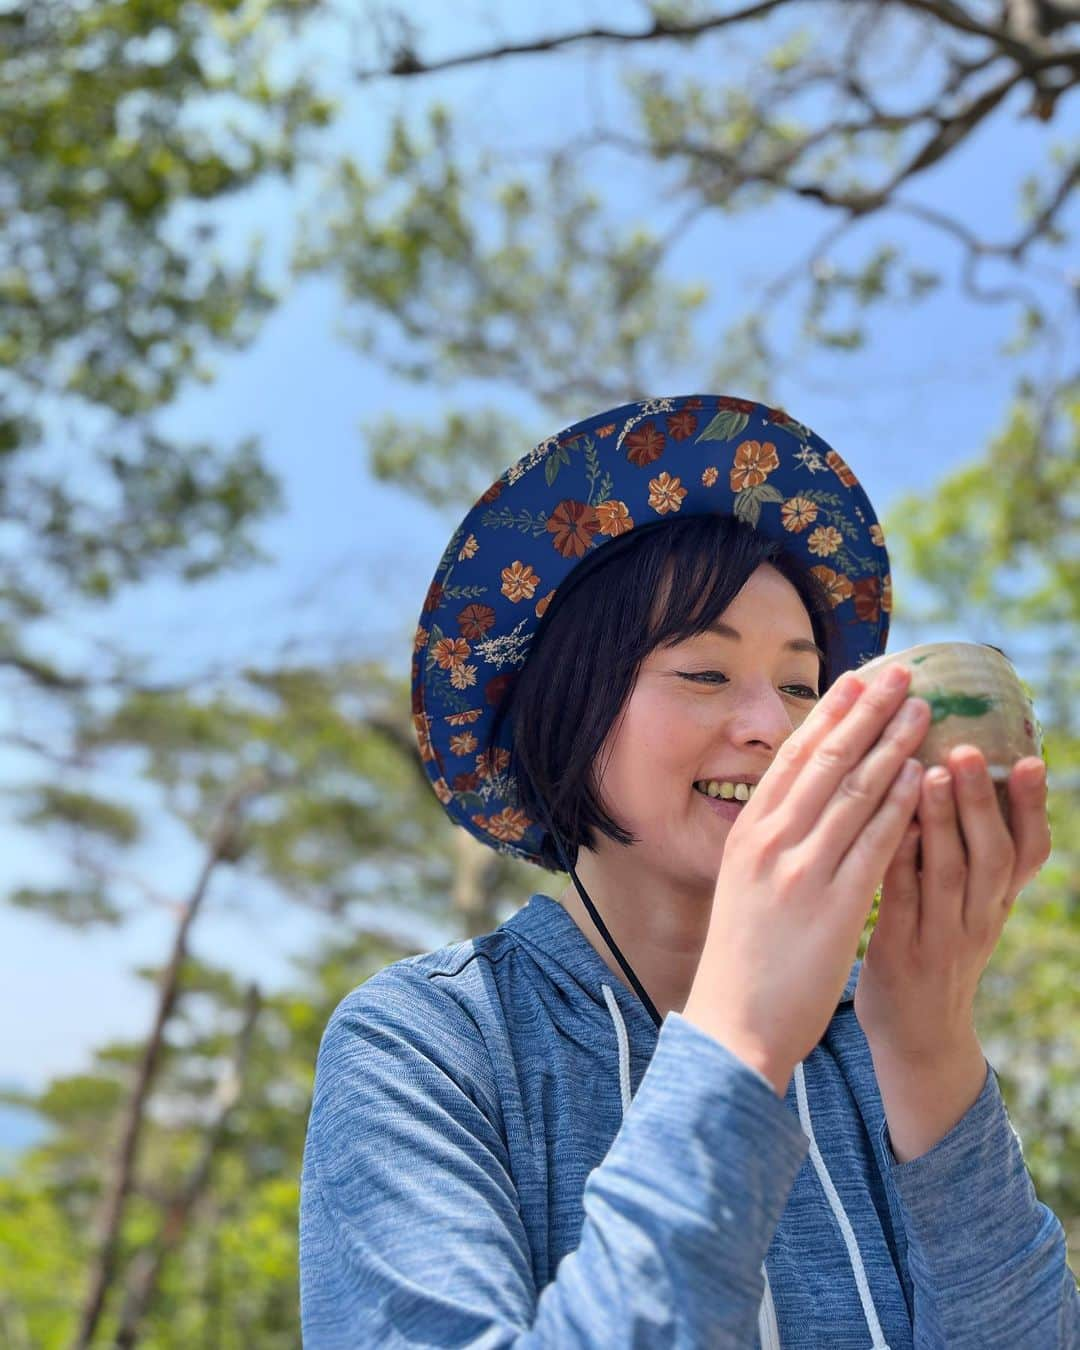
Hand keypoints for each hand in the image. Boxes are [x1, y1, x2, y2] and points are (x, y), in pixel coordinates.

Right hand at [683, 665, 930, 1095]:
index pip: (791, 759)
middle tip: (900, 675)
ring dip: (893, 745)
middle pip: (826, 761)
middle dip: (867, 713)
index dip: (828, 715)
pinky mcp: (834, 905)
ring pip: (855, 792)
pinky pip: (875, 842)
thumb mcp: (740, 883)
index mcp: (746, 834)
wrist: (732, 1025)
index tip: (856, 680)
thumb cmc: (740, 958)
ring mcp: (801, 871)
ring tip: (923, 711)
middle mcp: (770, 842)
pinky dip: (901, 804)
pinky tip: (925, 776)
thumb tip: (794, 805)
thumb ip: (766, 842)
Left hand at [854, 745, 1051, 1061]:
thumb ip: (969, 854)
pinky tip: (887, 826)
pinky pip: (903, 902)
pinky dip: (899, 862)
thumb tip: (961, 777)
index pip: (1029, 850)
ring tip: (930, 773)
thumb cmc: (935, 951)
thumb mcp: (969, 906)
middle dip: (982, 800)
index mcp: (998, 901)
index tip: (1028, 760)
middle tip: (968, 749)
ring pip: (950, 874)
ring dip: (942, 823)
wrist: (918, 1039)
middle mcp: (979, 917)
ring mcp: (942, 938)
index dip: (1032, 807)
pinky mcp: (901, 954)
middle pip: (993, 854)